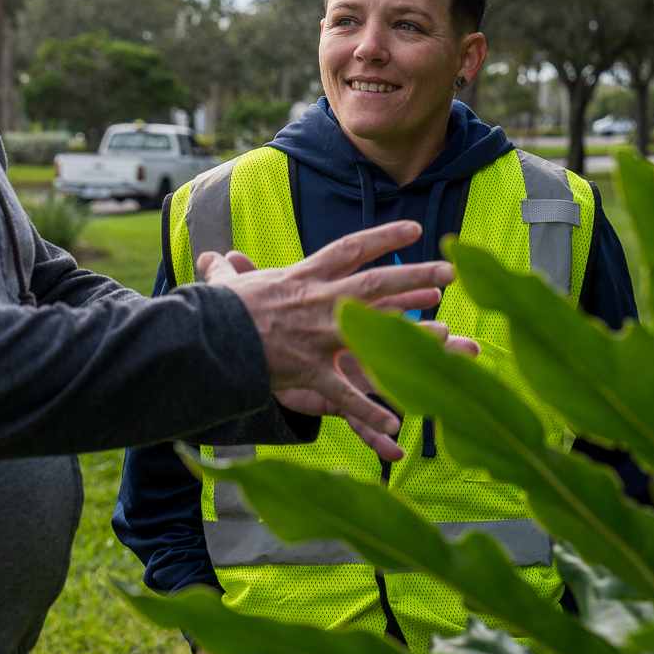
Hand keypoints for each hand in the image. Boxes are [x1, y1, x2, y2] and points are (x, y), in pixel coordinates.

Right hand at [198, 222, 469, 459]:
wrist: (204, 341)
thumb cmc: (216, 313)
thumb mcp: (225, 286)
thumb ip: (227, 272)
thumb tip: (210, 259)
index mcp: (304, 277)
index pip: (351, 249)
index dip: (383, 237)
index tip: (413, 228)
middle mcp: (318, 302)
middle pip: (376, 284)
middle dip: (416, 276)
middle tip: (449, 272)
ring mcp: (318, 337)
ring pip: (374, 330)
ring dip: (410, 330)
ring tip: (445, 329)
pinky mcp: (309, 371)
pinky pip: (345, 395)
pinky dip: (369, 412)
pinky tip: (395, 425)